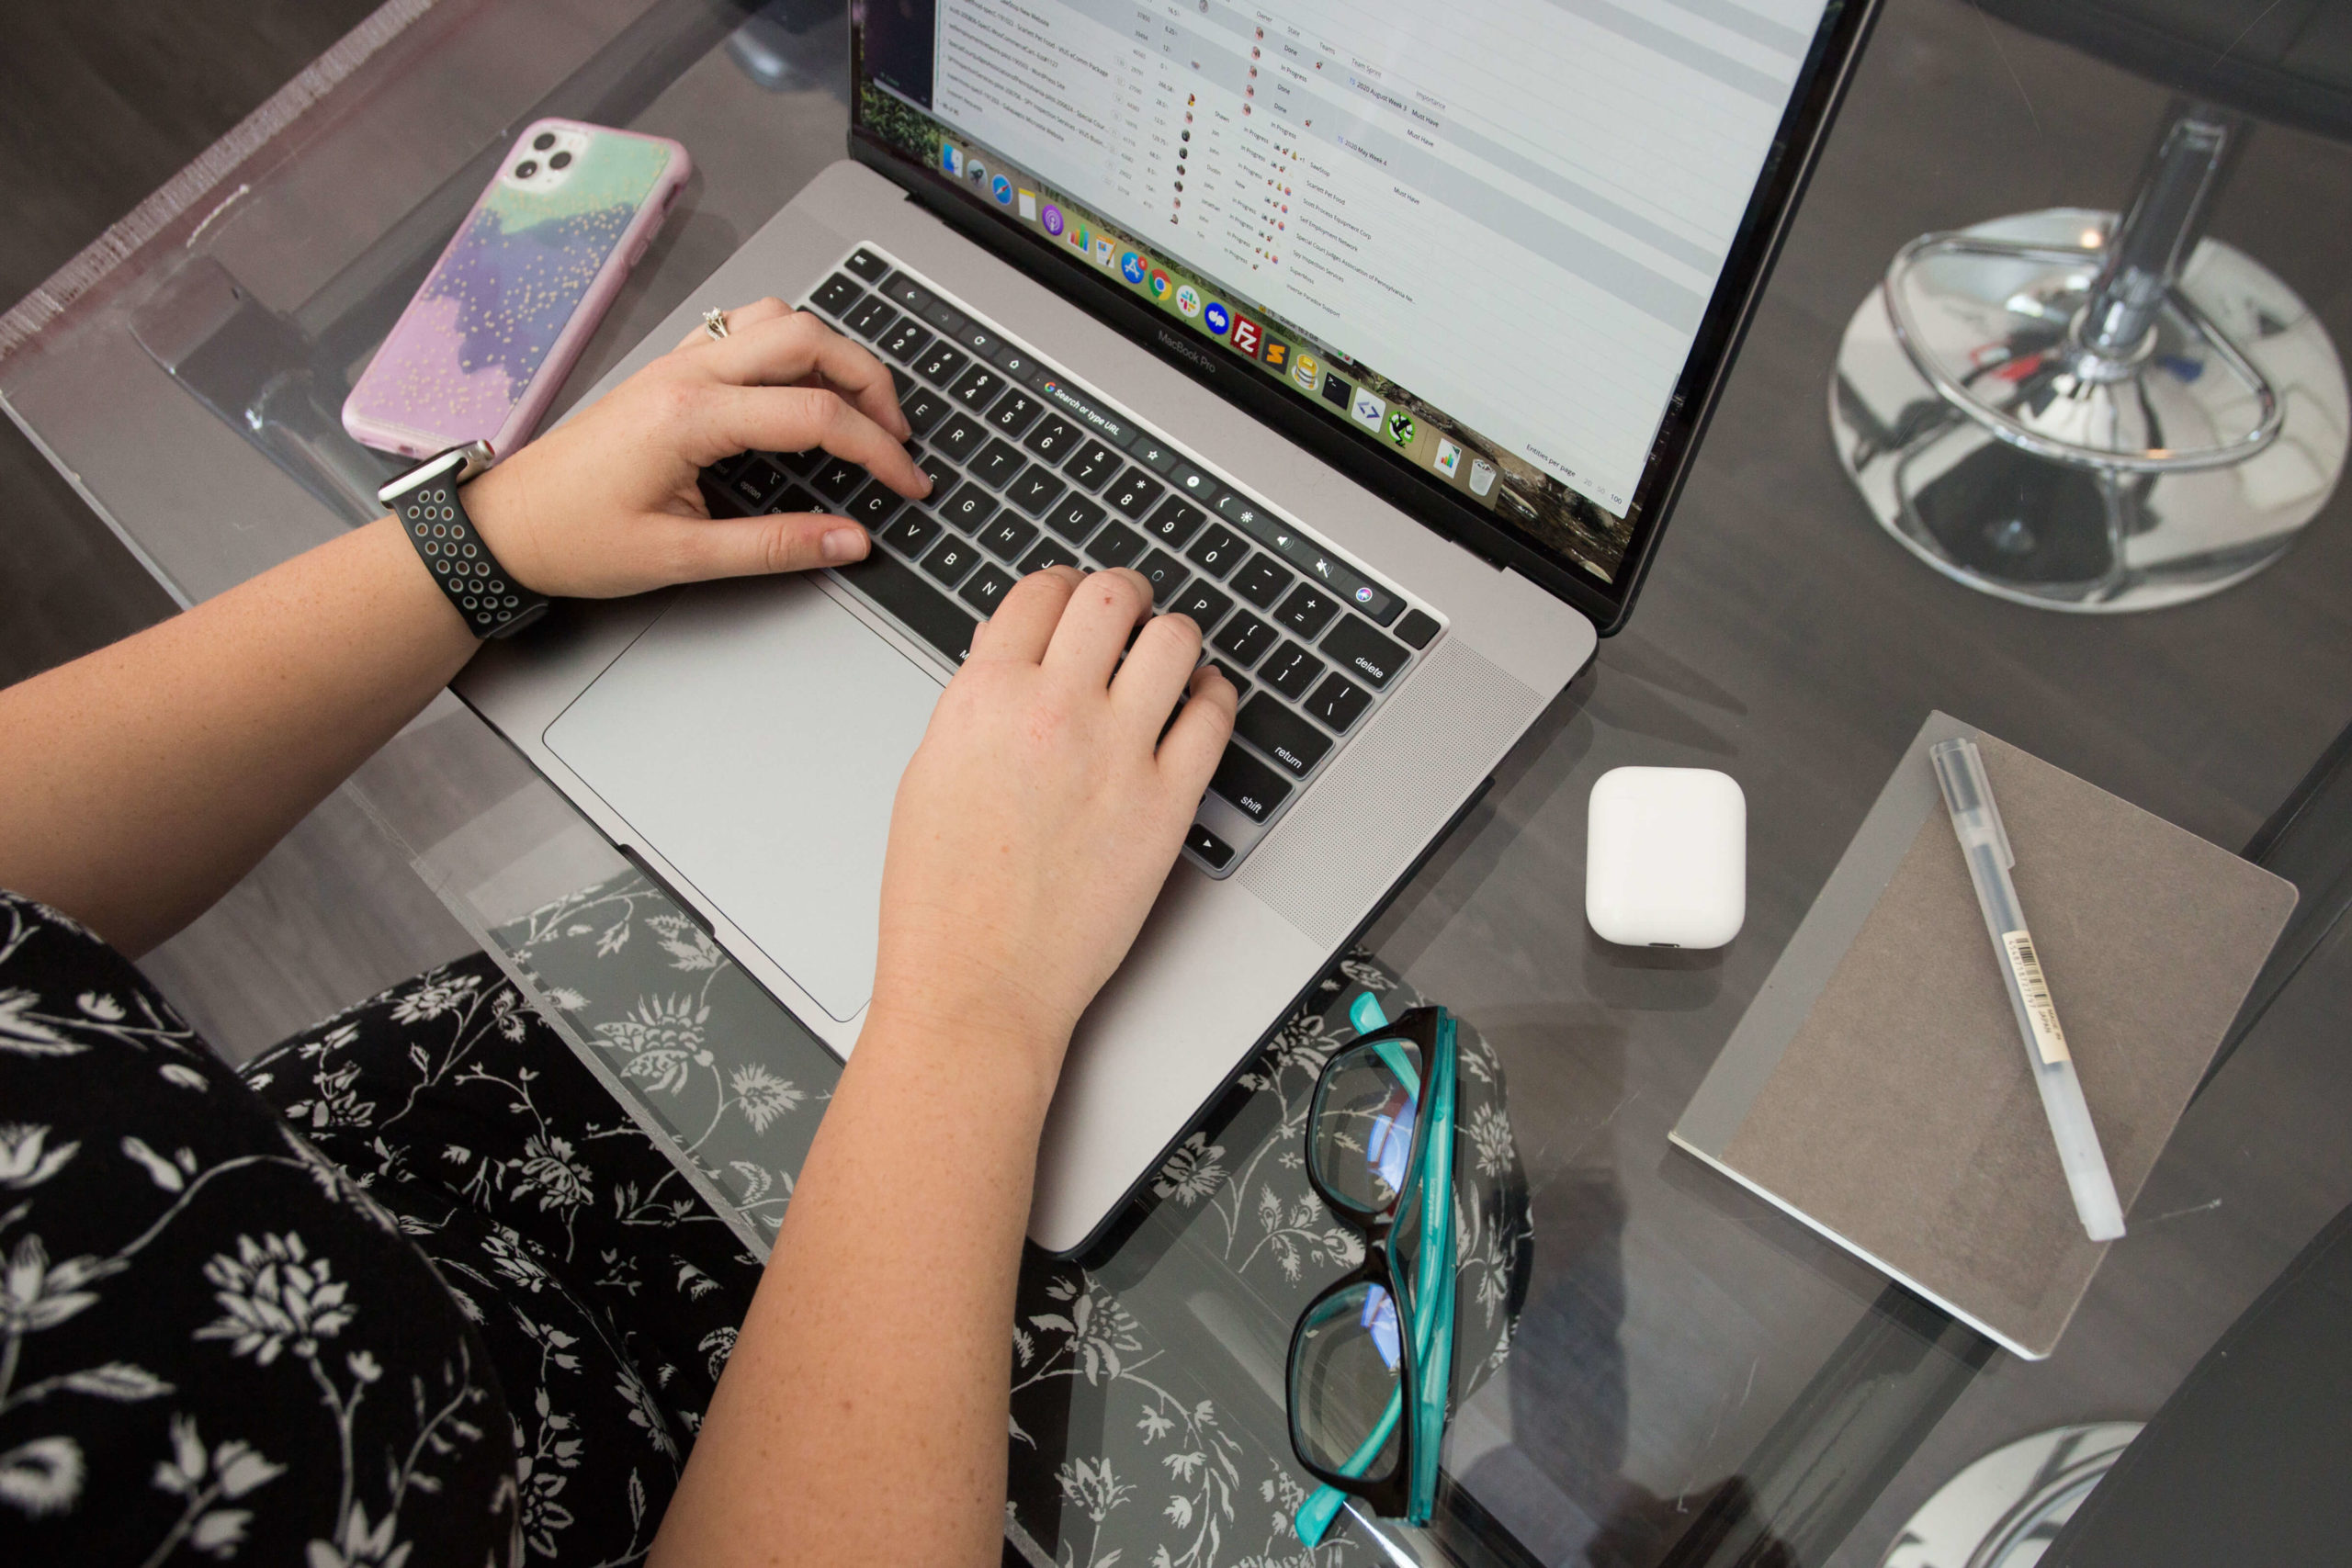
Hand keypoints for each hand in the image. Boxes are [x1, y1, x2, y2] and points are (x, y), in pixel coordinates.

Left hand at [458, 299, 930, 598]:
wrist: (505, 524)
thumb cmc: (574, 539)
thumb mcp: (681, 558)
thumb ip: (774, 547)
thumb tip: (849, 542)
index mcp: (690, 416)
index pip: (815, 416)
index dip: (878, 450)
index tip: (908, 483)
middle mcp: (686, 373)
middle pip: (808, 339)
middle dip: (870, 382)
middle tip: (898, 436)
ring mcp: (676, 363)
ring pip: (778, 320)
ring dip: (832, 354)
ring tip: (859, 409)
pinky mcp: (669, 370)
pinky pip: (745, 330)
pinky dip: (791, 349)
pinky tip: (802, 391)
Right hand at [869, 568, 1236, 1094]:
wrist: (978, 982)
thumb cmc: (942, 899)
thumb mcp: (930, 774)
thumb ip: (975, 705)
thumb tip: (1007, 656)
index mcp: (983, 696)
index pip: (1038, 592)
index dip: (1060, 585)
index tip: (1071, 597)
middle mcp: (1054, 711)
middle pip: (1111, 597)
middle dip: (1123, 593)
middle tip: (1128, 610)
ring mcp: (1118, 754)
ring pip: (1174, 640)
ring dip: (1173, 636)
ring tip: (1168, 653)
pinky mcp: (1169, 804)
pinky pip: (1214, 717)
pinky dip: (1213, 696)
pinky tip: (1201, 702)